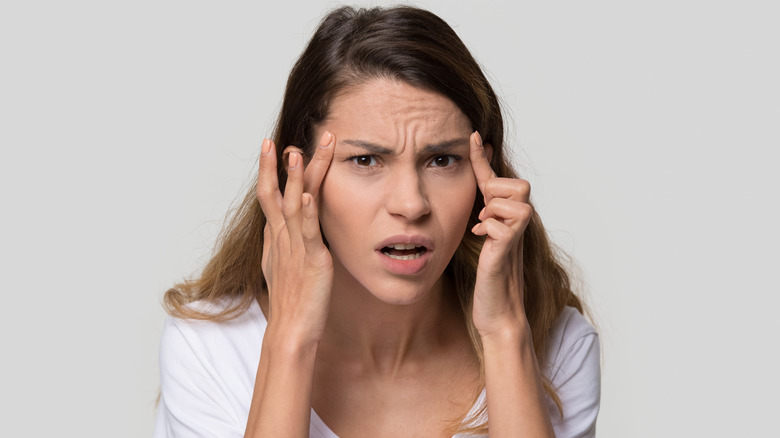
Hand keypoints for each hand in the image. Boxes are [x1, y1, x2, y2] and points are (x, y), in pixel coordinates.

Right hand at [256, 132, 334, 344]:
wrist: (291, 330)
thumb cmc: (290, 301)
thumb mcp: (279, 266)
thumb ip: (278, 244)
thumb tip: (274, 227)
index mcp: (276, 237)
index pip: (270, 196)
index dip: (270, 170)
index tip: (272, 146)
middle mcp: (282, 238)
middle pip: (277, 193)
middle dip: (277, 165)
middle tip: (279, 139)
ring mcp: (295, 247)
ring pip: (293, 205)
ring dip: (295, 177)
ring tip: (297, 152)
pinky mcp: (312, 259)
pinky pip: (308, 232)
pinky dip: (305, 212)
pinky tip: (305, 194)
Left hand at [469, 131, 532, 337]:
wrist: (497, 312)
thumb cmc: (489, 278)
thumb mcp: (484, 239)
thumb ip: (484, 216)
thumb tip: (480, 200)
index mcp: (507, 217)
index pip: (495, 179)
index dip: (482, 157)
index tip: (472, 135)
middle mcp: (518, 223)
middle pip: (516, 183)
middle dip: (497, 192)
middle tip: (486, 213)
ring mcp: (516, 235)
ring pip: (507, 200)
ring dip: (492, 211)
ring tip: (485, 230)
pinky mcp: (508, 249)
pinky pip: (499, 223)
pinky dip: (488, 228)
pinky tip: (483, 241)